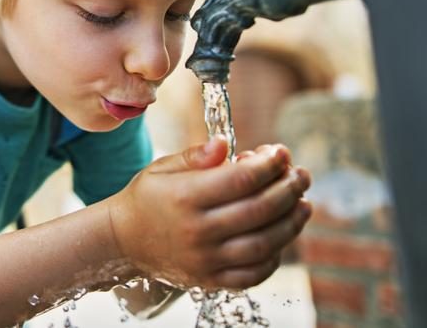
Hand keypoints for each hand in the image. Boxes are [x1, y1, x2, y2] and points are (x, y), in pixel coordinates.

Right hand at [104, 137, 311, 289]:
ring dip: (291, 223)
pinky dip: (274, 256)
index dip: (269, 164)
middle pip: (258, 210)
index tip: (282, 152)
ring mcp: (205, 259)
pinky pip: (253, 273)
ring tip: (303, 203)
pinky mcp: (211, 280)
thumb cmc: (148, 198)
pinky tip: (281, 236)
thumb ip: (196, 157)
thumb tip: (224, 145)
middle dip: (288, 189)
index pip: (241, 179)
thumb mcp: (162, 168)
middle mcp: (197, 230)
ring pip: (263, 244)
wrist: (124, 240)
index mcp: (184, 196)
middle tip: (301, 175)